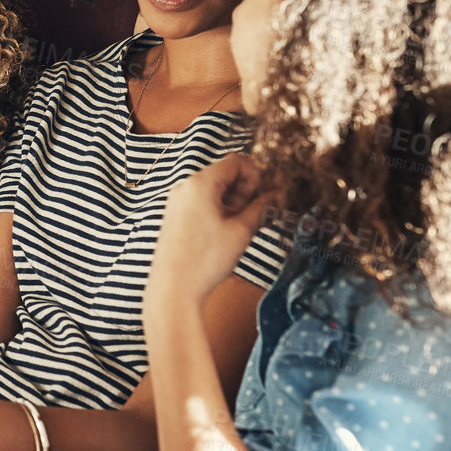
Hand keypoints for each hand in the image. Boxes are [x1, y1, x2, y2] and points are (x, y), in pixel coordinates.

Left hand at [147, 155, 272, 310]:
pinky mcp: (175, 215)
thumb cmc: (203, 262)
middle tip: (255, 214)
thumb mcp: (241, 232)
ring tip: (240, 227)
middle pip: (224, 174)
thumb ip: (262, 208)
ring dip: (232, 202)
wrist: (174, 289)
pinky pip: (201, 202)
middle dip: (244, 191)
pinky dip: (218, 210)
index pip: (237, 161)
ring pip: (214, 189)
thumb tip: (276, 197)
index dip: (256, 176)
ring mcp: (177, 201)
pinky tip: (225, 232)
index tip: (263, 197)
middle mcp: (185, 186)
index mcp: (200, 183)